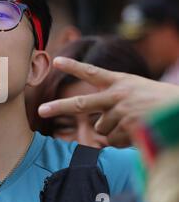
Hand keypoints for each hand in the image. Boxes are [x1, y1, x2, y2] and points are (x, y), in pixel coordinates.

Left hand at [38, 57, 178, 146]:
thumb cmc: (159, 102)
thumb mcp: (136, 91)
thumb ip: (114, 101)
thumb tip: (97, 125)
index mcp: (120, 81)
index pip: (92, 72)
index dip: (73, 67)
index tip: (57, 61)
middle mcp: (118, 94)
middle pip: (81, 104)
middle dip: (58, 107)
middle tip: (41, 111)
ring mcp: (123, 111)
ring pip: (101, 127)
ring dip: (112, 129)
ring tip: (133, 123)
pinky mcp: (129, 127)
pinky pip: (113, 140)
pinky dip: (121, 140)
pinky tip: (137, 133)